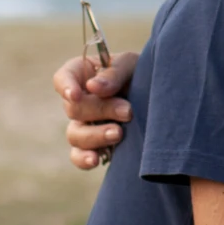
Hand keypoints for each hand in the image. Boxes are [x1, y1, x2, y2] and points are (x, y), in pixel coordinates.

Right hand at [55, 51, 139, 169]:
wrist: (160, 99)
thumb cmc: (142, 73)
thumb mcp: (131, 64)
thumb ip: (113, 73)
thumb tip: (93, 87)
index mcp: (82, 75)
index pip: (62, 78)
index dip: (65, 87)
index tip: (77, 95)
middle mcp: (80, 101)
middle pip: (73, 109)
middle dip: (100, 110)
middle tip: (127, 111)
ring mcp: (85, 124)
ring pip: (74, 135)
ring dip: (95, 136)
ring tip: (118, 134)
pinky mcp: (94, 145)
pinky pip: (79, 156)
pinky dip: (84, 159)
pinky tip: (95, 159)